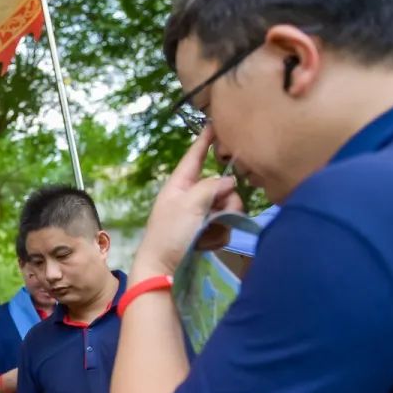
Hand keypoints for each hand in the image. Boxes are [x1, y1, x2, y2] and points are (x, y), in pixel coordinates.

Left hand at [132, 127, 243, 277]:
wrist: (163, 268)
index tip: (214, 123)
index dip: (205, 141)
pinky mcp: (206, 234)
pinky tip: (207, 245)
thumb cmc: (169, 233)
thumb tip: (230, 181)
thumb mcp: (189, 204)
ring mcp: (199, 216)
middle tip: (220, 213)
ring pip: (228, 208)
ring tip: (208, 234)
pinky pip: (225, 228)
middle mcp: (191, 196)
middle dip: (227, 200)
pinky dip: (219, 237)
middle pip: (223, 186)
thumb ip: (211, 187)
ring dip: (223, 222)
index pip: (195, 157)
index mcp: (180, 184)